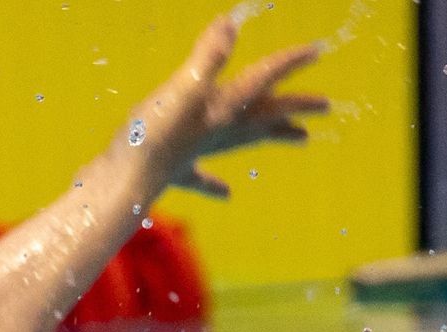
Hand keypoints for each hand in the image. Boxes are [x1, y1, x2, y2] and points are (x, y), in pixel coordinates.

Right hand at [124, 13, 328, 199]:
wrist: (120, 188)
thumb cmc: (149, 138)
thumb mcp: (179, 90)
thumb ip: (206, 57)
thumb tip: (230, 23)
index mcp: (222, 109)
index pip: (263, 79)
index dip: (288, 62)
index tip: (316, 50)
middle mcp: (216, 131)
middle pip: (265, 116)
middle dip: (295, 107)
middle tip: (325, 106)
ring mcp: (195, 153)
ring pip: (243, 141)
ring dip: (271, 135)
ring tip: (300, 135)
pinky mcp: (171, 171)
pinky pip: (201, 177)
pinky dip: (215, 184)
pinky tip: (227, 193)